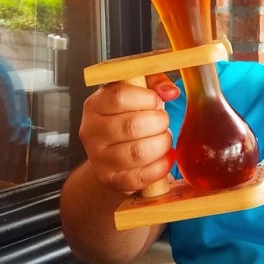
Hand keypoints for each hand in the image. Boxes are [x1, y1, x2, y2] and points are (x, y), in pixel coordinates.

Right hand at [79, 73, 179, 193]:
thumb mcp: (138, 91)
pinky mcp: (113, 180)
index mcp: (95, 105)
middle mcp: (92, 131)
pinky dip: (161, 166)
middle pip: (131, 125)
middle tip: (163, 121)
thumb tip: (170, 91)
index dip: (146, 98)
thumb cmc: (128, 116)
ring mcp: (99, 159)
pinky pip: (142, 176)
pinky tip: (165, 156)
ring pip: (138, 152)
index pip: (119, 97)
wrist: (112, 153)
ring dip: (161, 143)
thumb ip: (156, 83)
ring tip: (163, 137)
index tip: (157, 101)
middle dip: (159, 122)